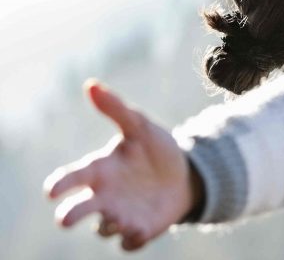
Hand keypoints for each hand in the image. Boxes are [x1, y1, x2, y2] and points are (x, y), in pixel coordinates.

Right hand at [43, 79, 195, 251]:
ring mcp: (119, 216)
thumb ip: (116, 108)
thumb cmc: (155, 150)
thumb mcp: (140, 127)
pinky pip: (128, 243)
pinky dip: (131, 239)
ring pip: (104, 228)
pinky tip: (141, 229)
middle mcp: (103, 197)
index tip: (52, 190)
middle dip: (70, 215)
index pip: (72, 178)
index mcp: (100, 171)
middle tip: (64, 219)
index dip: (60, 185)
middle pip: (77, 211)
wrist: (186, 175)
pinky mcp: (138, 231)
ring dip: (109, 224)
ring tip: (120, 217)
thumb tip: (90, 85)